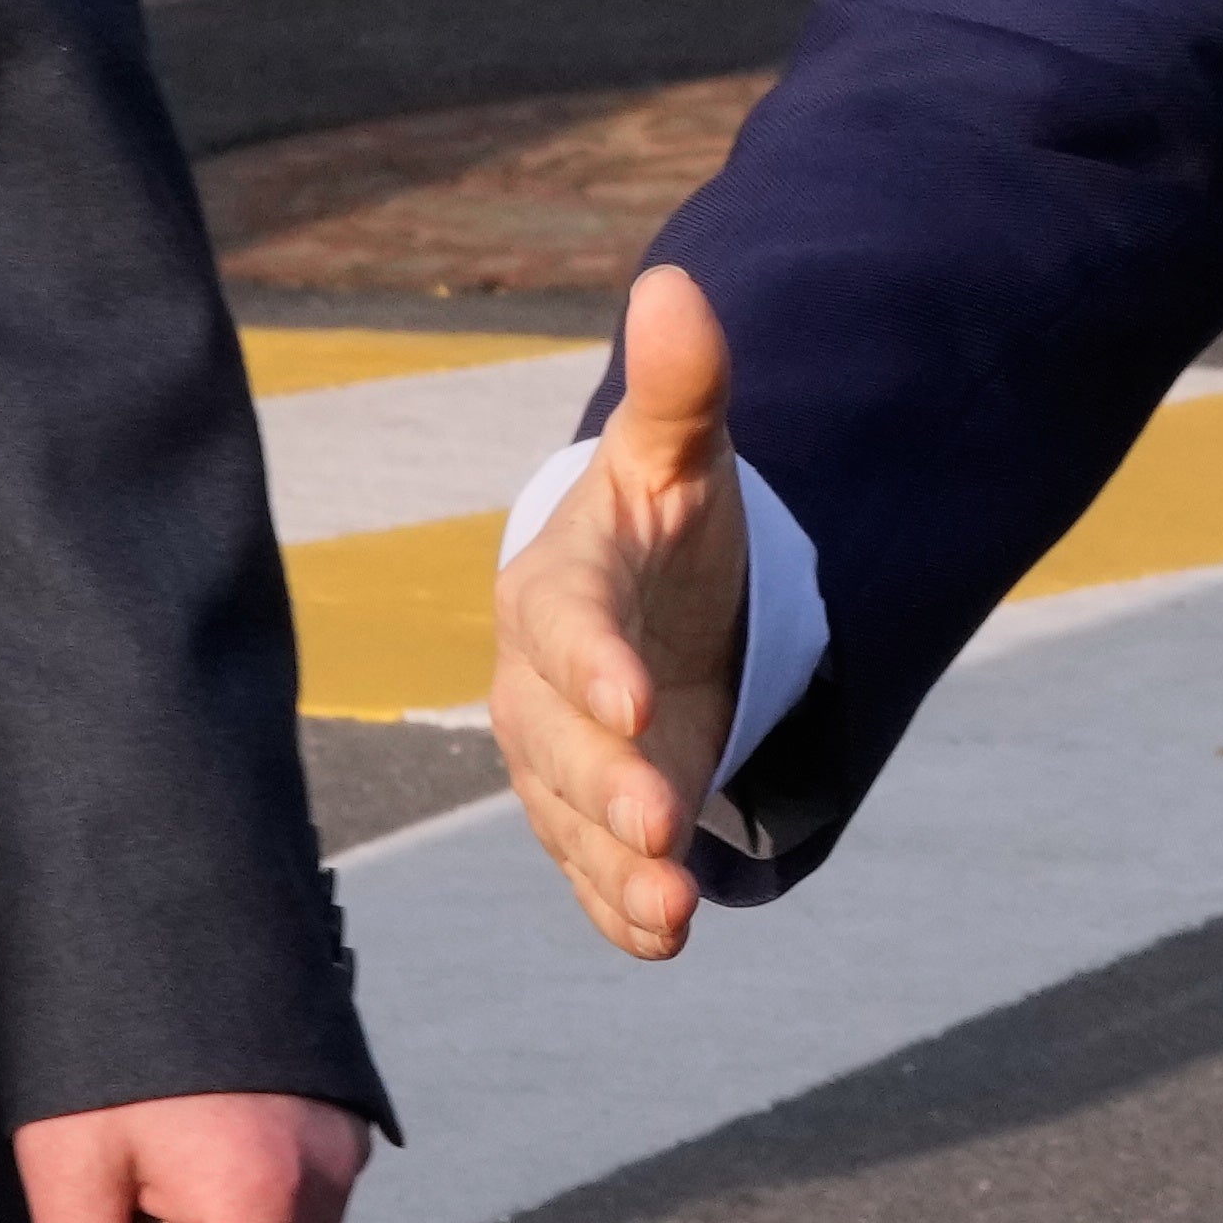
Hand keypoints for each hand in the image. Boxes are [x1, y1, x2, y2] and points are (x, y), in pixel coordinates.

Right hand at [495, 265, 750, 959]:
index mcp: (557, 592)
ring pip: (572, 823)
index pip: (566, 632)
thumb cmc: (661, 523)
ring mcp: (561, 762)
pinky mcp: (589, 819)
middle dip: (607, 785)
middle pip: (562, 744)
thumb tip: (677, 283)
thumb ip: (682, 387)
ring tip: (673, 908)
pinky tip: (662, 939)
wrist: (651, 602)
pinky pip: (592, 871)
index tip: (634, 699)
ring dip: (617, 871)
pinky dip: (621, 910)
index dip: (593, 667)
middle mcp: (540, 688)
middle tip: (661, 825)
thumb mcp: (680, 455)